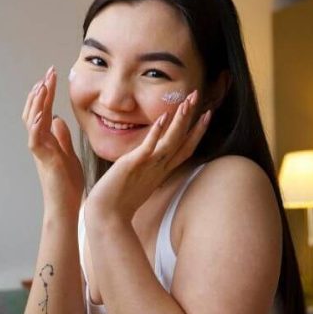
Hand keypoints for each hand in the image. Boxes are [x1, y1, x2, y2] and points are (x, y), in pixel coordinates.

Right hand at [22, 66, 84, 214]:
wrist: (65, 206)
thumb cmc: (67, 184)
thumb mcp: (67, 154)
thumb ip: (62, 138)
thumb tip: (58, 120)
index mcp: (47, 139)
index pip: (44, 110)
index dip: (46, 92)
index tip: (52, 75)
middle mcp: (40, 142)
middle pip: (35, 111)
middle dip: (41, 90)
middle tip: (48, 72)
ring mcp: (40, 151)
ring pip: (32, 121)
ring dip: (37, 103)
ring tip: (42, 86)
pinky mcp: (44, 160)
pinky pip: (35, 141)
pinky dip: (36, 127)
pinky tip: (40, 114)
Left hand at [85, 90, 210, 222]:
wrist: (106, 217)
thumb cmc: (119, 202)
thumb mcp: (138, 181)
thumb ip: (146, 169)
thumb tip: (147, 160)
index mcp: (161, 171)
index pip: (184, 149)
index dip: (196, 132)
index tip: (206, 115)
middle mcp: (158, 168)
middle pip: (182, 142)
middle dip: (192, 119)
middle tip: (198, 97)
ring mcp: (148, 166)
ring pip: (170, 142)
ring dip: (180, 121)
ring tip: (187, 102)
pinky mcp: (133, 165)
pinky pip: (149, 147)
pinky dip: (157, 132)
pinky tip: (163, 117)